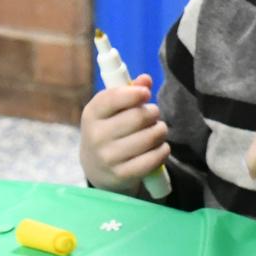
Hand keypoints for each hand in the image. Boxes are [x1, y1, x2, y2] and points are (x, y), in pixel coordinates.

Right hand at [78, 73, 170, 194]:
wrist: (99, 169)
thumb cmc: (111, 130)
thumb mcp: (113, 110)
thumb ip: (130, 91)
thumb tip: (145, 80)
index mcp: (92, 114)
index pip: (113, 98)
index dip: (134, 93)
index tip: (145, 93)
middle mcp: (96, 137)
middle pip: (139, 116)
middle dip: (153, 113)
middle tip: (152, 115)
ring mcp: (107, 158)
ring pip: (151, 136)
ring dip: (161, 130)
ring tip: (156, 131)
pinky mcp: (122, 175)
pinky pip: (155, 157)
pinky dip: (163, 150)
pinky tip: (158, 148)